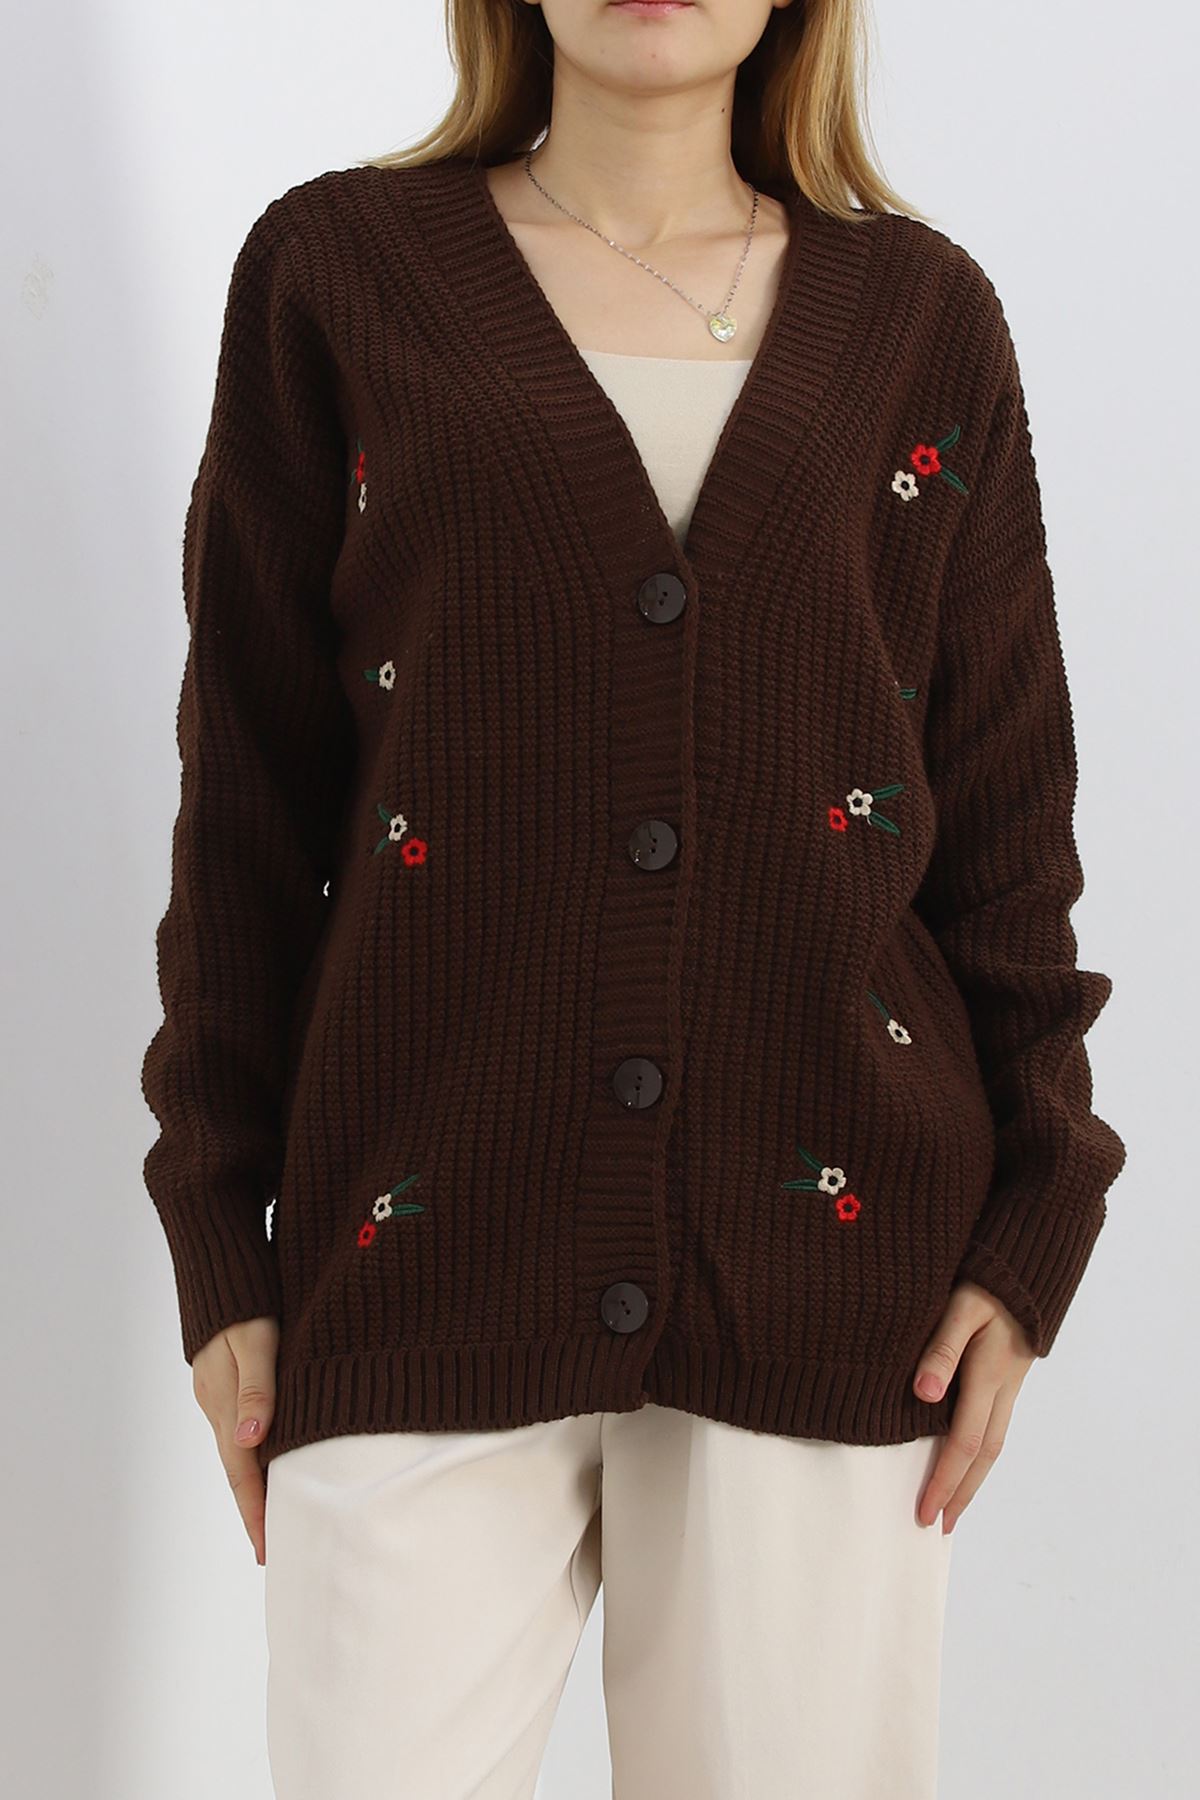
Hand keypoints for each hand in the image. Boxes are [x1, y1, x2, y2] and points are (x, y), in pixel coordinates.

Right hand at [191, 1315, 279, 1563]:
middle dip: (254, 1509)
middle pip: (238, 1468)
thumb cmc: (246, 1299)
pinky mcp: (224, 1380)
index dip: (256, 1511)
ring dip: (254, 1483)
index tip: (267, 1551)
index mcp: (224, 1402)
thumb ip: (256, 1387)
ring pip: (238, 1450)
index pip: (242, 1471)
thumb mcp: (256, 1340)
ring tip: (273, 1515)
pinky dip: (253, 1453)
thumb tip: (251, 1440)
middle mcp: (218, 1403)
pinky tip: (266, 1459)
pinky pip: (240, 1427)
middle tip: (272, 1549)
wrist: (218, 1265)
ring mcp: (218, 1393)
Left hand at [912, 1281, 1035, 1533]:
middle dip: (960, 1494)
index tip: (924, 1513)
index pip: (963, 1445)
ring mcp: (1009, 1385)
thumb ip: (940, 1348)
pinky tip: (967, 1462)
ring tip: (953, 1508)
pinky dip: (980, 1454)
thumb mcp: (959, 1308)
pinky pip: (994, 1427)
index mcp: (987, 1378)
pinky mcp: (1008, 1377)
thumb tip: (922, 1394)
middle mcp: (1002, 1389)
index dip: (943, 1482)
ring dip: (973, 1480)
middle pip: (982, 1456)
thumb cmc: (986, 1282)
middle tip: (938, 1527)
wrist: (1027, 1266)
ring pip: (992, 1445)